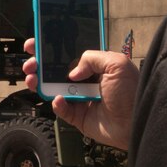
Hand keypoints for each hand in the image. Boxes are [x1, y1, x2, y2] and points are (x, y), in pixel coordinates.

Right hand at [23, 38, 138, 149]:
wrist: (136, 122)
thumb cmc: (131, 91)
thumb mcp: (117, 64)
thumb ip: (92, 58)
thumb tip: (72, 72)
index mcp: (95, 66)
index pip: (69, 54)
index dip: (51, 49)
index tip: (34, 45)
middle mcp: (86, 81)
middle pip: (56, 71)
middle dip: (39, 65)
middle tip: (29, 64)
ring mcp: (81, 99)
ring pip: (54, 89)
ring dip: (39, 83)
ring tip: (31, 79)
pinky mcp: (79, 117)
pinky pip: (62, 110)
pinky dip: (57, 104)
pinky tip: (59, 99)